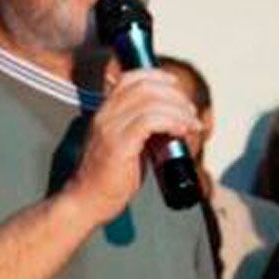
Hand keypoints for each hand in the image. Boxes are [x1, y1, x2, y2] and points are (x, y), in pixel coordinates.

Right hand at [64, 70, 200, 225]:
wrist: (87, 202)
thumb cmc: (109, 179)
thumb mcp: (124, 145)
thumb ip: (140, 130)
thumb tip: (171, 123)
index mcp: (105, 112)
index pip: (130, 78)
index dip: (157, 77)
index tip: (176, 86)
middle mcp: (105, 115)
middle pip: (145, 87)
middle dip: (175, 96)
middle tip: (190, 112)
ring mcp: (110, 129)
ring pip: (151, 102)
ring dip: (178, 110)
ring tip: (191, 124)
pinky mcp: (118, 145)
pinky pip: (150, 122)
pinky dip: (171, 122)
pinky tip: (181, 131)